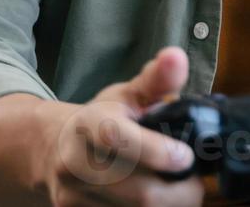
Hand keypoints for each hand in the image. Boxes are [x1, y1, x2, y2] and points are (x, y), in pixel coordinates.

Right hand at [38, 46, 204, 205]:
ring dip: (169, 206)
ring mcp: (72, 196)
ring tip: (180, 192)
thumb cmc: (102, 119)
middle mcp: (74, 162)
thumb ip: (157, 79)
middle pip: (137, 190)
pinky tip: (159, 202)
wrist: (54, 151)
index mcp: (88, 123)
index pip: (116, 138)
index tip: (185, 157)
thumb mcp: (127, 94)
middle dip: (178, 191)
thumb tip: (176, 57)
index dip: (155, 151)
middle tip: (195, 183)